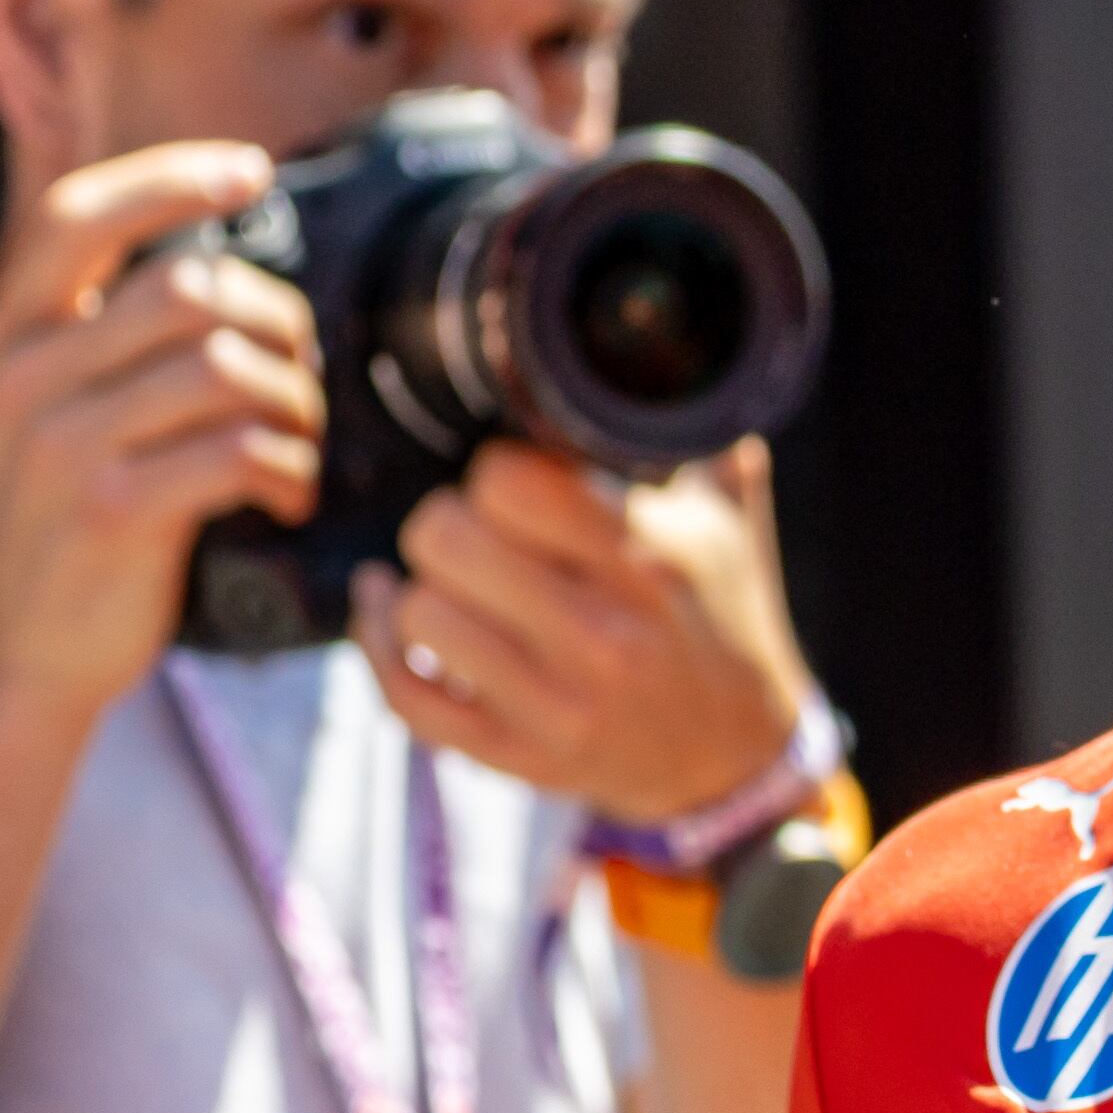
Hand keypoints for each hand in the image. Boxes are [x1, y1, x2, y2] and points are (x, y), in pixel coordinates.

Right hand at [0, 144, 325, 729]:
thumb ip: (108, 341)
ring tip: (300, 445)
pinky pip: (238, 451)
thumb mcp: (50, 412)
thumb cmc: (57, 528)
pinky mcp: (111, 510)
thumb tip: (226, 277)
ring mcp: (65, 443)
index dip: (169, 178)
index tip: (249, 171)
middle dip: (277, 322)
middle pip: (188, 288)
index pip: (78, 214)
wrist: (4, 658)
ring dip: (296, 404)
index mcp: (15, 336)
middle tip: (300, 374)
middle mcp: (29, 374)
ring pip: (226, 367)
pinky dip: (290, 470)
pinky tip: (287, 497)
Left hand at [356, 439, 816, 826]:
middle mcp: (602, 636)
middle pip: (448, 540)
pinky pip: (407, 698)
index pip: (514, 484)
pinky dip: (378, 648)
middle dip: (446, 520)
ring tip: (444, 576)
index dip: (496, 471)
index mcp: (650, 563)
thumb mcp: (731, 526)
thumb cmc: (724, 621)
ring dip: (419, 586)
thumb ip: (699, 443)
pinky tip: (388, 612)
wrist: (735, 757)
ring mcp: (556, 705)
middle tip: (470, 528)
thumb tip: (664, 355)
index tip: (511, 483)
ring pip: (421, 616)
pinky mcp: (519, 755)